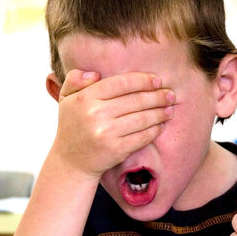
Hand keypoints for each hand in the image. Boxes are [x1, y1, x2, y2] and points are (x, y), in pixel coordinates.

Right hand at [50, 69, 173, 177]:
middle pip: (136, 100)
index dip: (143, 80)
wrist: (71, 162)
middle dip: (157, 96)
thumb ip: (75, 79)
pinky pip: (142, 137)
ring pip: (142, 118)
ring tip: (169, 109)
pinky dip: (155, 130)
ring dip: (160, 113)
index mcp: (86, 98)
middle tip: (170, 94)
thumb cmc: (72, 126)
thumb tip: (95, 73)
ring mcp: (107, 133)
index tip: (157, 81)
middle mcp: (96, 114)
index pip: (122, 83)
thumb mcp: (66, 98)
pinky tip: (161, 125)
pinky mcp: (117, 150)